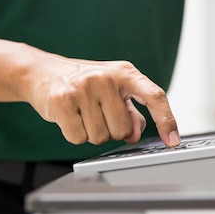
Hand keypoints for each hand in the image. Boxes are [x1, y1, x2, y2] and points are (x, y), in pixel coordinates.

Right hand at [22, 56, 179, 145]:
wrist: (42, 72)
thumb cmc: (83, 83)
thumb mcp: (112, 90)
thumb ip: (130, 111)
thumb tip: (136, 134)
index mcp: (125, 72)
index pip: (154, 96)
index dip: (166, 120)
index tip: (172, 141)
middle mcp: (106, 78)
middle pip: (123, 129)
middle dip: (112, 130)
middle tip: (98, 114)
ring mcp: (84, 88)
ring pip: (100, 137)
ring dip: (92, 133)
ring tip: (83, 114)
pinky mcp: (62, 101)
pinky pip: (78, 138)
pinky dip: (74, 134)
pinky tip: (70, 117)